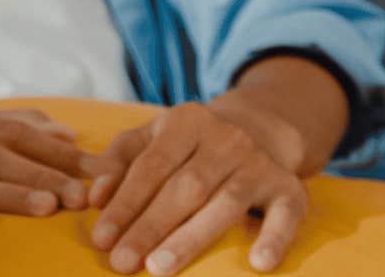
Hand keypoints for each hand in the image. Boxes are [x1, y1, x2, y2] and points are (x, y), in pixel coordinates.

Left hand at [88, 101, 307, 274]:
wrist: (259, 129)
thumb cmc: (187, 145)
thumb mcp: (151, 138)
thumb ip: (118, 163)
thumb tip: (94, 198)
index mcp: (186, 122)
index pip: (150, 167)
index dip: (124, 204)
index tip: (101, 238)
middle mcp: (226, 138)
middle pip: (184, 188)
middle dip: (149, 227)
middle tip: (122, 261)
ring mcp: (260, 164)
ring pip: (225, 204)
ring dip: (190, 239)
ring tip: (159, 268)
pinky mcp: (290, 188)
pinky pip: (286, 215)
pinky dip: (274, 238)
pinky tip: (259, 264)